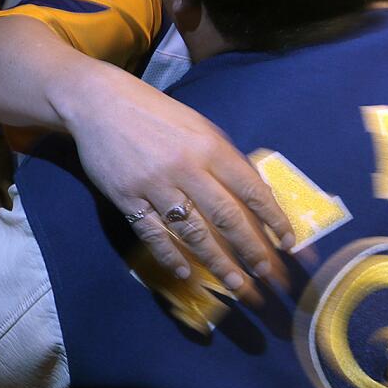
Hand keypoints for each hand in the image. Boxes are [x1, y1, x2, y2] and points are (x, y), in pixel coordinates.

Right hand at [59, 64, 292, 298]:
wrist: (98, 102)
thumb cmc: (154, 113)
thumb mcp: (197, 125)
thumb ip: (223, 157)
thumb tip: (253, 192)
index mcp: (209, 147)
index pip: (252, 190)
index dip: (274, 220)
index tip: (289, 244)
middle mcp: (186, 167)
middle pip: (227, 218)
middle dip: (253, 251)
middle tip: (269, 276)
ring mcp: (155, 185)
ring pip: (193, 233)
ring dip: (218, 263)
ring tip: (236, 285)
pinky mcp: (126, 198)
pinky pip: (153, 234)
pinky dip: (170, 256)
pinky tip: (186, 273)